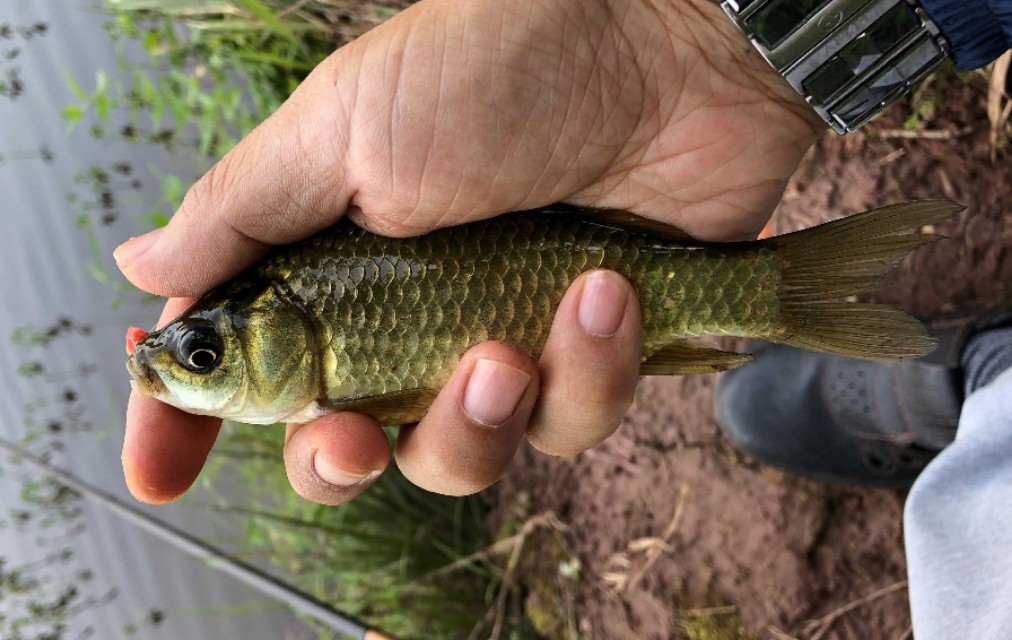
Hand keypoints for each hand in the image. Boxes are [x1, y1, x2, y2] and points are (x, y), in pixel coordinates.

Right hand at [116, 0, 821, 504]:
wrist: (664, 45)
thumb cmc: (498, 66)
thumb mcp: (342, 127)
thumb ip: (242, 216)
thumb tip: (144, 270)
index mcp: (335, 264)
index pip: (246, 367)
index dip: (195, 423)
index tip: (160, 470)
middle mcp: (410, 315)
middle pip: (351, 445)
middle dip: (344, 459)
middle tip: (355, 430)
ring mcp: (503, 337)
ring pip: (466, 455)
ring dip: (481, 416)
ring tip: (509, 339)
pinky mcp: (592, 352)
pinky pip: (573, 423)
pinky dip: (589, 369)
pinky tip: (606, 295)